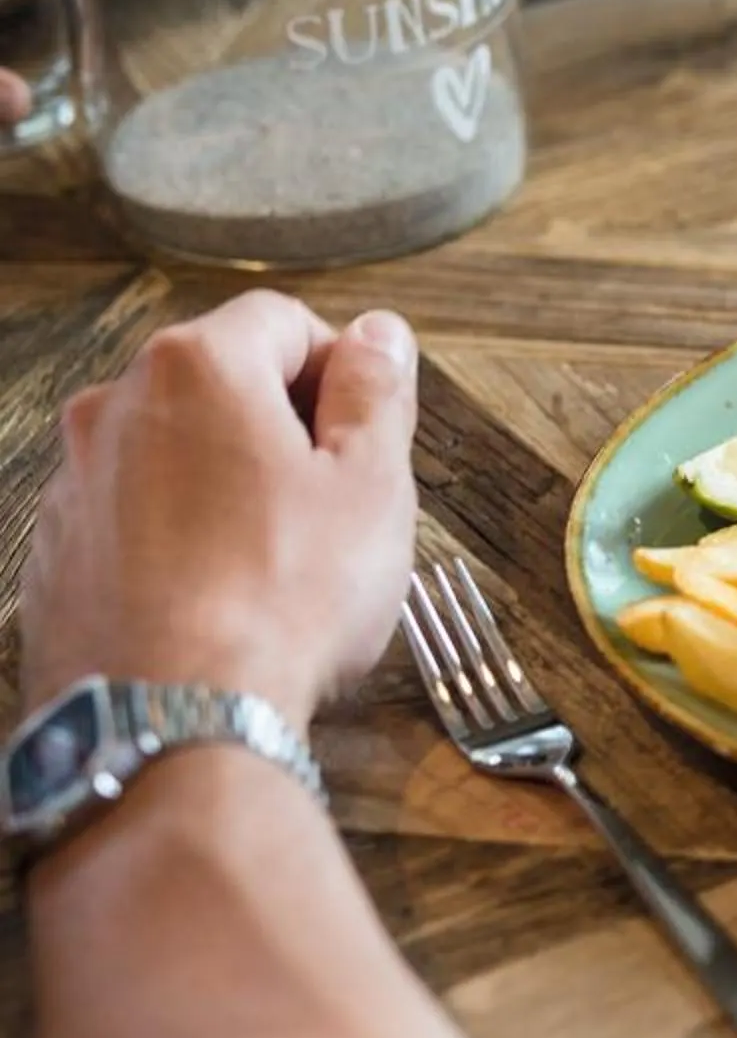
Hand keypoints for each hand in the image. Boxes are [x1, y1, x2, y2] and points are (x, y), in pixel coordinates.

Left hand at [19, 294, 420, 733]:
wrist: (174, 715)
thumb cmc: (281, 598)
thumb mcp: (372, 484)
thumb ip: (377, 392)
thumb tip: (380, 336)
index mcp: (197, 369)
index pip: (283, 322)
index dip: (343, 366)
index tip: (373, 426)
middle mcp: (115, 408)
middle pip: (219, 382)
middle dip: (282, 425)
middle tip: (339, 499)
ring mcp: (73, 483)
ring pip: (171, 452)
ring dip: (226, 481)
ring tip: (280, 559)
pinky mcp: (55, 554)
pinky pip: (131, 518)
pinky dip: (177, 536)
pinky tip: (222, 595)